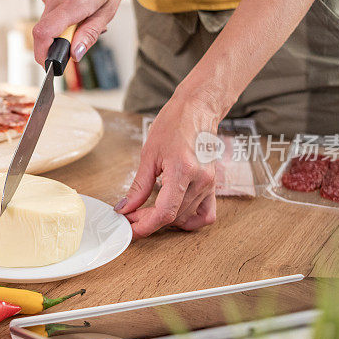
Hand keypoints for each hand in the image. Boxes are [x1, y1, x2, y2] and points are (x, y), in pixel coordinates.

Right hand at [32, 0, 126, 63]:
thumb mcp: (109, 9)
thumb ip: (90, 33)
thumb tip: (76, 54)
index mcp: (73, 3)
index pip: (44, 33)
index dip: (42, 54)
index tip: (49, 63)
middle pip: (44, 32)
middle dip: (58, 43)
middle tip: (79, 39)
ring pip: (48, 23)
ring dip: (63, 29)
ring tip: (84, 17)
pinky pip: (51, 12)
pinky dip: (62, 17)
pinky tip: (78, 7)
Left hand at [115, 90, 220, 238]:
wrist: (197, 109)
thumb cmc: (174, 124)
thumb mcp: (149, 154)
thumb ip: (139, 186)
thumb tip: (125, 207)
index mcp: (183, 171)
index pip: (164, 212)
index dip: (145, 226)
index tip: (130, 229)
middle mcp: (201, 180)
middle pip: (173, 217)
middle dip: (148, 221)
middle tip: (131, 214)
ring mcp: (210, 184)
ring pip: (186, 218)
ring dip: (165, 220)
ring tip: (147, 211)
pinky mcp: (213, 185)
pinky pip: (206, 214)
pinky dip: (189, 220)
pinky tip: (174, 214)